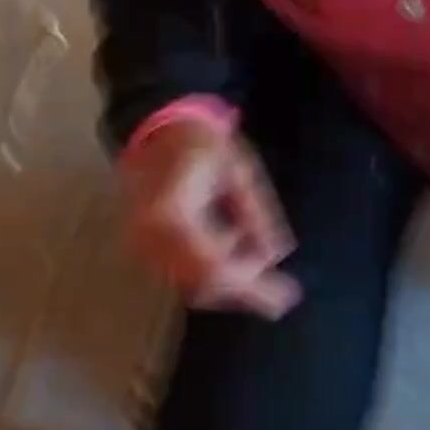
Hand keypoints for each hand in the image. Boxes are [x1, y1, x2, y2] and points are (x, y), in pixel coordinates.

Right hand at [120, 119, 300, 318]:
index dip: (252, 286)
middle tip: (281, 293)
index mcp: (172, 213)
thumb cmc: (203, 145)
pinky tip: (235, 257)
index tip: (286, 296)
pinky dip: (212, 277)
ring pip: (193, 286)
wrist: (161, 133)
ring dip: (230, 286)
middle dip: (245, 291)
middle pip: (204, 284)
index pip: (216, 265)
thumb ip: (257, 214)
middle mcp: (151, 236)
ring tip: (261, 272)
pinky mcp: (143, 248)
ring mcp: (143, 245)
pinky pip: (182, 276)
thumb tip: (277, 255)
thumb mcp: (239, 172)